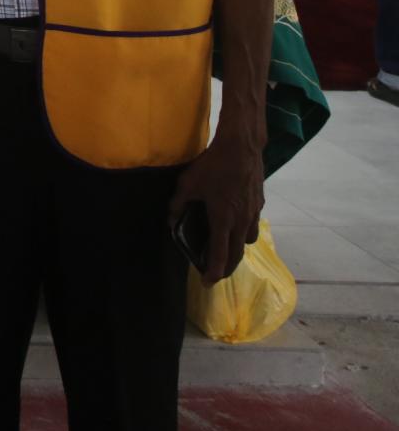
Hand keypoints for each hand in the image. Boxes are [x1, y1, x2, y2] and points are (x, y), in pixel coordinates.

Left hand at [168, 135, 263, 283]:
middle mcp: (241, 221)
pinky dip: (244, 231)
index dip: (214, 272)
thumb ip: (177, 204)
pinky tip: (235, 223)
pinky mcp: (260, 203)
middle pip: (237, 254)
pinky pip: (253, 225)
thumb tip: (170, 220)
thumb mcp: (188, 184)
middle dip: (227, 268)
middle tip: (217, 273)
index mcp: (223, 219)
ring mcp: (254, 213)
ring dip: (237, 249)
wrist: (241, 148)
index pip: (220, 255)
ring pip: (247, 241)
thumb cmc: (213, 166)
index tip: (208, 282)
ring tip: (226, 247)